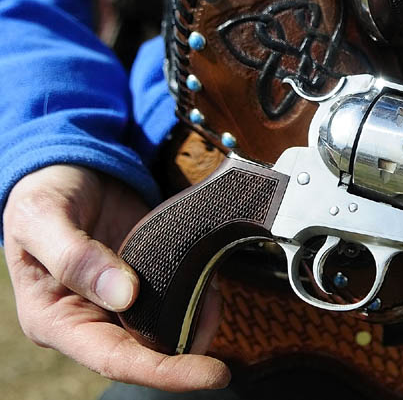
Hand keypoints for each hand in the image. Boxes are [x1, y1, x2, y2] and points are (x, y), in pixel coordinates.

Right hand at [2, 164, 228, 390]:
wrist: (69, 169)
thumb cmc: (44, 194)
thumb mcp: (42, 217)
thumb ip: (74, 257)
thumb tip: (124, 296)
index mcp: (56, 319)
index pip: (114, 360)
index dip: (164, 372)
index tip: (213, 374)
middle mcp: (92, 320)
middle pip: (148, 353)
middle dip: (191, 346)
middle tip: (219, 319)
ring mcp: (121, 303)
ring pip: (169, 330)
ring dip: (199, 319)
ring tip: (213, 291)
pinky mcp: (146, 282)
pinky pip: (179, 299)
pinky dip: (200, 294)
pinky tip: (208, 278)